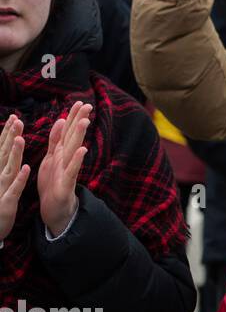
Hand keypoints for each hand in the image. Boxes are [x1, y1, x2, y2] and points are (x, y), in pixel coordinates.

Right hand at [0, 115, 31, 241]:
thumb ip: (1, 167)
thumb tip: (3, 153)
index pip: (1, 150)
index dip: (7, 134)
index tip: (14, 118)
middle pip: (4, 155)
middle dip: (10, 137)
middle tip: (17, 120)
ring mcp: (0, 189)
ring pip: (8, 169)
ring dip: (14, 154)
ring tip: (20, 139)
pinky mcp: (5, 203)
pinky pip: (14, 189)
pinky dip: (19, 179)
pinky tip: (26, 168)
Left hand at [37, 101, 90, 238]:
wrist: (54, 209)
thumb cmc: (52, 184)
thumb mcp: (51, 158)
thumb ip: (56, 140)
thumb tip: (62, 120)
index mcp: (60, 153)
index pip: (67, 131)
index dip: (73, 116)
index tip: (80, 101)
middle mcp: (66, 159)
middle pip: (73, 137)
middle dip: (79, 121)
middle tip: (87, 105)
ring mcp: (67, 170)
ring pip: (73, 150)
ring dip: (79, 136)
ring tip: (85, 121)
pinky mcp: (66, 184)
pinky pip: (71, 170)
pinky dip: (77, 160)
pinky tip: (83, 150)